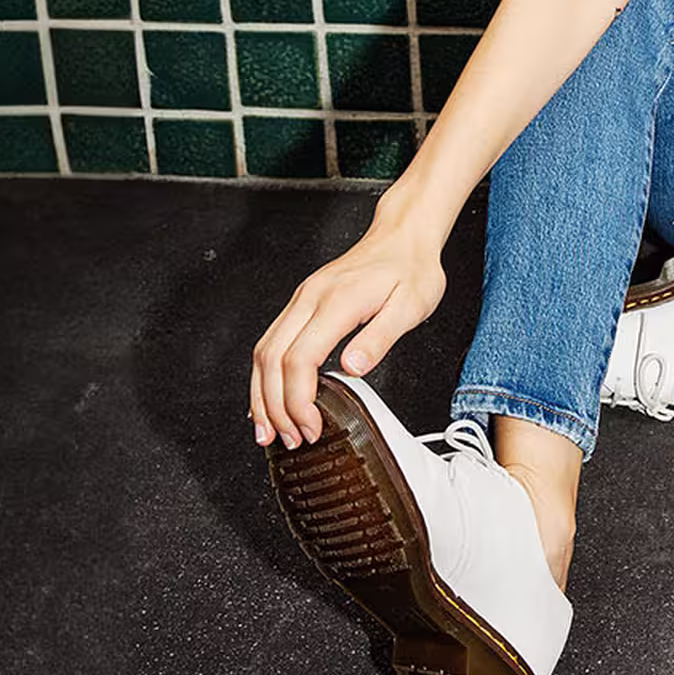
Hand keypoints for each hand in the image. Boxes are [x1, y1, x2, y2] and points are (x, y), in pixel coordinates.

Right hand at [249, 221, 447, 449]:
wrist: (403, 236)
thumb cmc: (410, 269)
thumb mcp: (411, 305)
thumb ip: (381, 337)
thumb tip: (353, 368)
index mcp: (337, 302)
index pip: (300, 359)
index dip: (299, 400)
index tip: (311, 426)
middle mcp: (310, 299)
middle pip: (272, 359)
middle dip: (274, 406)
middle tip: (289, 439)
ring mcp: (301, 299)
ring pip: (263, 350)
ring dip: (261, 394)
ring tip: (269, 429)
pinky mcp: (301, 303)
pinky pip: (271, 341)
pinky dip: (264, 374)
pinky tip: (268, 396)